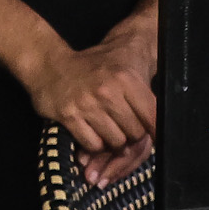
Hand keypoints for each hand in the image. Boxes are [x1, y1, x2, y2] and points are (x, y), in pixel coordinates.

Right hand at [24, 30, 157, 170]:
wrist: (49, 64)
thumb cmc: (92, 69)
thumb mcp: (123, 74)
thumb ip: (143, 99)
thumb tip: (159, 133)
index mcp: (126, 79)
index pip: (153, 118)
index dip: (155, 132)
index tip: (154, 138)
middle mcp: (108, 91)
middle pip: (135, 133)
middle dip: (131, 135)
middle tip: (123, 128)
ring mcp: (87, 105)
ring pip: (116, 142)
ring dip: (113, 141)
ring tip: (106, 128)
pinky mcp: (69, 116)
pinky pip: (93, 145)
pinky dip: (95, 144)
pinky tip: (91, 131)